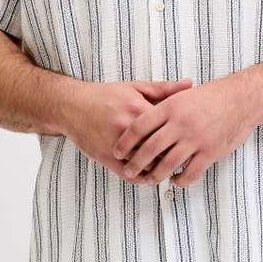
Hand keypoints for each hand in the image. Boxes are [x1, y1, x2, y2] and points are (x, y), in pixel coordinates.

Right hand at [57, 77, 193, 179]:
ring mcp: (116, 145)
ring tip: (168, 169)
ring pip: (146, 165)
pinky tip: (149, 175)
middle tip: (183, 158)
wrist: (72, 106)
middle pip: (160, 150)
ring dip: (158, 169)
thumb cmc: (106, 96)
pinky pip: (129, 175)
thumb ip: (165, 89)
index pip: (169, 129)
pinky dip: (142, 178)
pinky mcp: (106, 157)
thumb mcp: (136, 88)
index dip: (182, 137)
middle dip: (173, 155)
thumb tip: (190, 84)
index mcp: (138, 109)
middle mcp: (128, 128)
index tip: (190, 140)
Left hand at [113, 73, 262, 185]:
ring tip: (148, 180)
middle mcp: (180, 123)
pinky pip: (190, 173)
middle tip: (128, 170)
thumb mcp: (184, 94)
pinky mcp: (210, 152)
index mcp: (171, 107)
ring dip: (155, 175)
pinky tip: (174, 180)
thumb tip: (143, 114)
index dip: (125, 141)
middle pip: (149, 148)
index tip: (117, 151)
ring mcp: (196, 139)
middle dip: (135, 163)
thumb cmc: (214, 95)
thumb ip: (164, 104)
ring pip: (167, 164)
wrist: (244, 98)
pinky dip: (179, 180)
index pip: (139, 127)